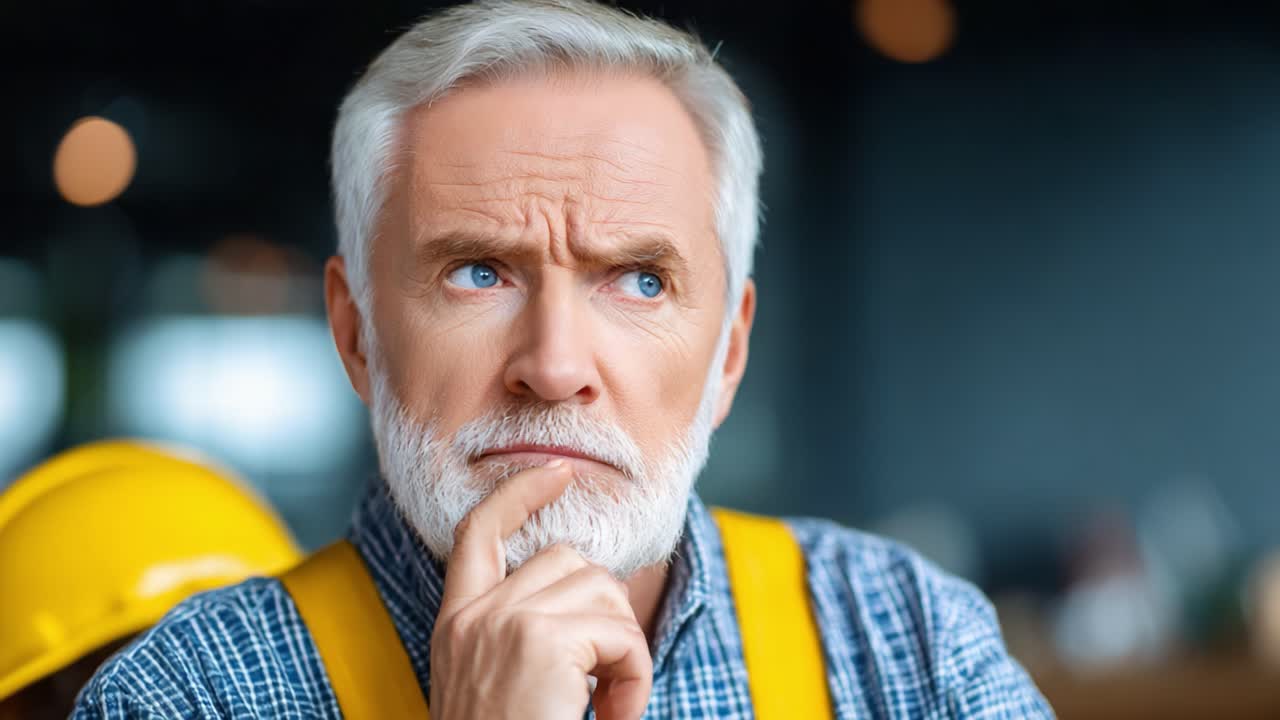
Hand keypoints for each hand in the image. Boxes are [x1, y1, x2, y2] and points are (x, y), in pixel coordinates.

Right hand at [429, 459, 653, 719]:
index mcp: (456, 625)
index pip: (478, 531)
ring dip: (625, 650)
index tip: (557, 471)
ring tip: (612, 709)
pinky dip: (636, 677)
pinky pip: (621, 635)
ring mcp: (504, 623)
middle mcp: (473, 616)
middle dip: (607, 613)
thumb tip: (592, 590)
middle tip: (611, 685)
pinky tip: (616, 718)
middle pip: (567, 559)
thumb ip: (525, 637)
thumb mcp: (498, 684)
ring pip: (602, 591)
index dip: (518, 493)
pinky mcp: (541, 642)